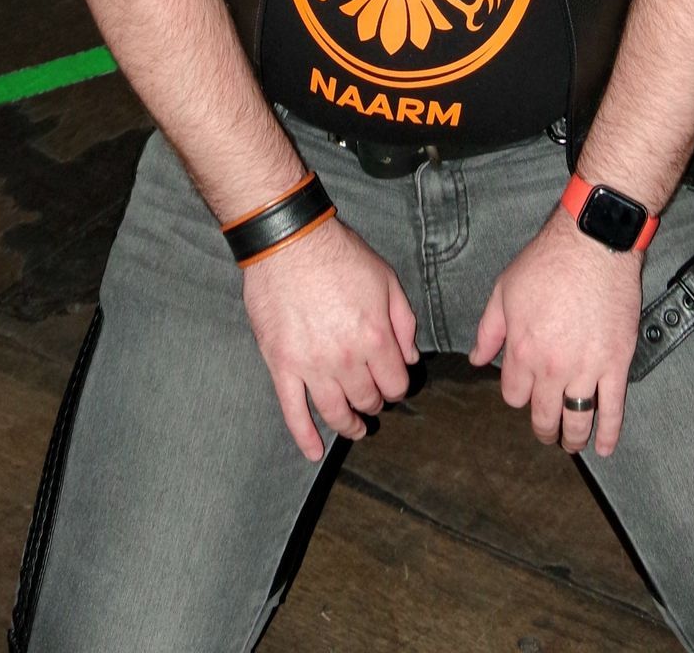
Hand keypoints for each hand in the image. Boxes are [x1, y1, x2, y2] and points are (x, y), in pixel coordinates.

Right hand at [241, 216, 417, 460]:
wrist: (288, 241)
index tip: (393, 383)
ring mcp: (312, 366)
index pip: (395, 383)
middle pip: (367, 400)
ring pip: (335, 412)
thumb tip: (411, 358)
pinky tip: (314, 451)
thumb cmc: (338, 254)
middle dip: (375, 402)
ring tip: (355, 427)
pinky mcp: (282, 366)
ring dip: (349, 425)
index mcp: (375, 337)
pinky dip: (305, 436)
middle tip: (373, 398)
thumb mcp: (385, 278)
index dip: (397, 387)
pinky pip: (293, 412)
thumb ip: (403, 321)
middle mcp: (346, 359)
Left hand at [471, 206, 640, 459]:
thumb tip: (477, 359)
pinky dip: (609, 433)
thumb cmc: (548, 261)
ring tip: (571, 443)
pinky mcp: (615, 364)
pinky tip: (605, 446)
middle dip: (543, 427)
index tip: (524, 391)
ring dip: (572, 438)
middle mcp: (552, 368)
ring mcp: (586, 369)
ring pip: (577, 420)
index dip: (517, 395)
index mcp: (522, 351)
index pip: (514, 395)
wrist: (594, 243)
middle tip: (546, 431)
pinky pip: (613, 409)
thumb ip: (489, 330)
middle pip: (544, 415)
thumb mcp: (505, 289)